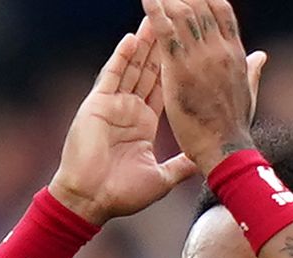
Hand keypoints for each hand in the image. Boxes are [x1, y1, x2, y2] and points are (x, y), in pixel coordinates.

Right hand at [48, 21, 196, 226]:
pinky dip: (122, 57)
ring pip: (132, 68)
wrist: (91, 201)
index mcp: (143, 125)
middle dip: (161, 48)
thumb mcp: (161, 178)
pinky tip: (132, 39)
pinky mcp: (97, 105)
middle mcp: (128, 111)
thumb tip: (201, 162)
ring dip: (144, 45)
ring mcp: (112, 106)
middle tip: (174, 26)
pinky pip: (111, 76)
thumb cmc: (122, 194)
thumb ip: (181, 166)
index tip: (188, 50)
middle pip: (149, 72)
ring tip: (156, 20)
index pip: (163, 88)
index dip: (174, 69)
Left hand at [142, 0, 265, 176]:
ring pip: (183, 14)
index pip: (222, 12)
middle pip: (201, 7)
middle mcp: (219, 50)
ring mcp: (200, 58)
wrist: (226, 149)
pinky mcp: (180, 70)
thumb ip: (252, 70)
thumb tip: (261, 55)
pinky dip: (155, 13)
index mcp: (235, 54)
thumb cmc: (235, 127)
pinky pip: (165, 33)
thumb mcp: (249, 93)